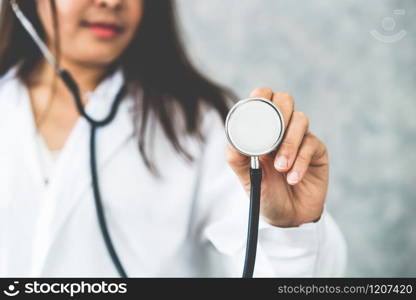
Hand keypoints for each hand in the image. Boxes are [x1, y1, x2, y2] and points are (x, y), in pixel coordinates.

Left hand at [225, 87, 328, 226]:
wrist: (288, 217)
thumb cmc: (265, 193)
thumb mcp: (247, 177)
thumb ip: (237, 158)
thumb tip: (232, 141)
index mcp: (262, 129)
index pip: (262, 99)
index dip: (260, 96)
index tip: (256, 110)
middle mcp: (281, 129)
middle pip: (285, 100)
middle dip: (278, 114)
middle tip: (271, 139)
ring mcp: (301, 138)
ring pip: (300, 120)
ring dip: (289, 144)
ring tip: (281, 168)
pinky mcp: (317, 151)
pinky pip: (311, 144)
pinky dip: (300, 161)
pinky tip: (293, 178)